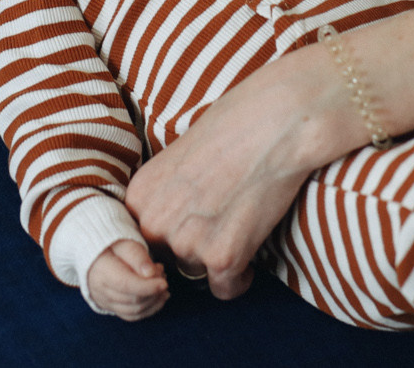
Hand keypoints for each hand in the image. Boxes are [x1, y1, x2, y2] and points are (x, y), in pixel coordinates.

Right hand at [84, 240, 168, 320]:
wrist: (98, 255)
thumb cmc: (114, 246)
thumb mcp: (126, 243)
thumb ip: (138, 256)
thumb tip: (151, 273)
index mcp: (102, 271)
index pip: (126, 285)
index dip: (148, 287)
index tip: (164, 283)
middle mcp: (100, 290)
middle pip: (132, 300)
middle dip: (154, 291)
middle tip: (163, 275)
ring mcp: (105, 301)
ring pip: (134, 311)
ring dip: (154, 300)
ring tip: (162, 283)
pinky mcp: (112, 308)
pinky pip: (132, 316)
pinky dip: (149, 309)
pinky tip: (159, 297)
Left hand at [126, 46, 349, 300]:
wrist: (274, 123)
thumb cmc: (233, 127)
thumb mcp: (178, 156)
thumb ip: (166, 194)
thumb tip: (171, 223)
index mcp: (139, 195)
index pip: (143, 238)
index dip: (168, 235)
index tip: (192, 226)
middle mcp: (155, 222)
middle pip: (167, 259)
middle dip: (191, 248)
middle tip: (221, 222)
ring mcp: (187, 242)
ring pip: (197, 272)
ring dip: (218, 258)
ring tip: (240, 224)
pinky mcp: (223, 257)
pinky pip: (226, 289)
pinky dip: (240, 278)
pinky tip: (251, 253)